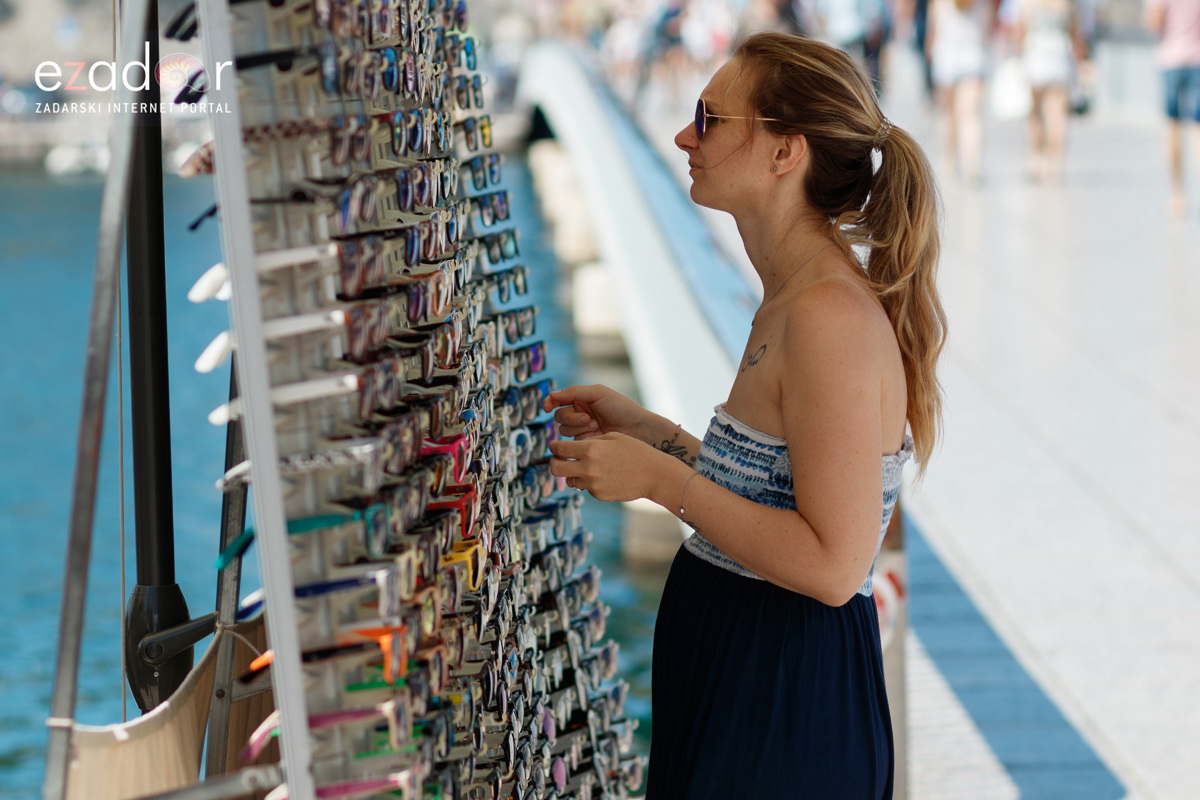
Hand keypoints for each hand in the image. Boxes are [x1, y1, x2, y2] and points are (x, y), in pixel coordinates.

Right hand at [542, 384, 658, 442]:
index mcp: (582, 400)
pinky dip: (581, 437)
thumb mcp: (598, 393)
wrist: (637, 429)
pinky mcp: (586, 445)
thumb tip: (552, 394)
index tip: (547, 406)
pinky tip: (595, 435)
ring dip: (577, 427)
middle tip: (588, 419)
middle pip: (559, 417)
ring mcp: (583, 431)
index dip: (550, 402)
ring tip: (595, 426)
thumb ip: (574, 392)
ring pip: (564, 430)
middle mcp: (580, 415)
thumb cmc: (621, 408)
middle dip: (571, 417)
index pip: (558, 401)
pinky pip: (572, 443)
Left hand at [548, 433, 668, 502]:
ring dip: (573, 474)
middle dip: (554, 463)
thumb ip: (591, 441)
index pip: (560, 448)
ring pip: (570, 481)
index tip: (555, 447)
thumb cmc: (636, 451)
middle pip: (555, 468)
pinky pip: (587, 488)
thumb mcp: (613, 437)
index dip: (555, 446)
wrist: (654, 474)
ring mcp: (593, 483)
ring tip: (585, 469)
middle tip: (558, 460)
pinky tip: (604, 476)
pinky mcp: (599, 495)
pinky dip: (590, 482)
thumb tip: (573, 446)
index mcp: (590, 449)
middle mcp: (588, 467)